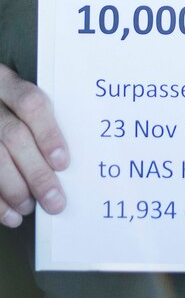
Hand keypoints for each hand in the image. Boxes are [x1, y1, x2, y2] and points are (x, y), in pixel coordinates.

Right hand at [0, 64, 68, 227]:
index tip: (62, 162)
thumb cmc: (12, 110)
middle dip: (36, 172)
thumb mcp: (19, 98)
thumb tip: (66, 160)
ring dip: (15, 189)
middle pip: (13, 136)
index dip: (48, 133)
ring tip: (31, 207)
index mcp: (5, 81)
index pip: (30, 102)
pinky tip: (10, 215)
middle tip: (55, 201)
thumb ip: (40, 118)